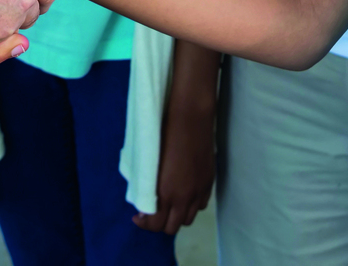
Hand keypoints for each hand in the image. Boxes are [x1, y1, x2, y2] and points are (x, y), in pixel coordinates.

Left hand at [135, 87, 215, 234]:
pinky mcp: (209, 183)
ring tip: (169, 205)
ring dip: (177, 216)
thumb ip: (148, 186)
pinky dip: (190, 205)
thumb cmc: (163, 135)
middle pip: (172, 228)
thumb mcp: (150, 164)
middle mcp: (184, 197)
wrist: (190, 118)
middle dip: (160, 223)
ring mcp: (199, 191)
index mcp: (165, 192)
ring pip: (188, 219)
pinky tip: (184, 195)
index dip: (144, 224)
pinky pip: (200, 206)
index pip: (155, 224)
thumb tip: (145, 202)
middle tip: (152, 212)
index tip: (138, 216)